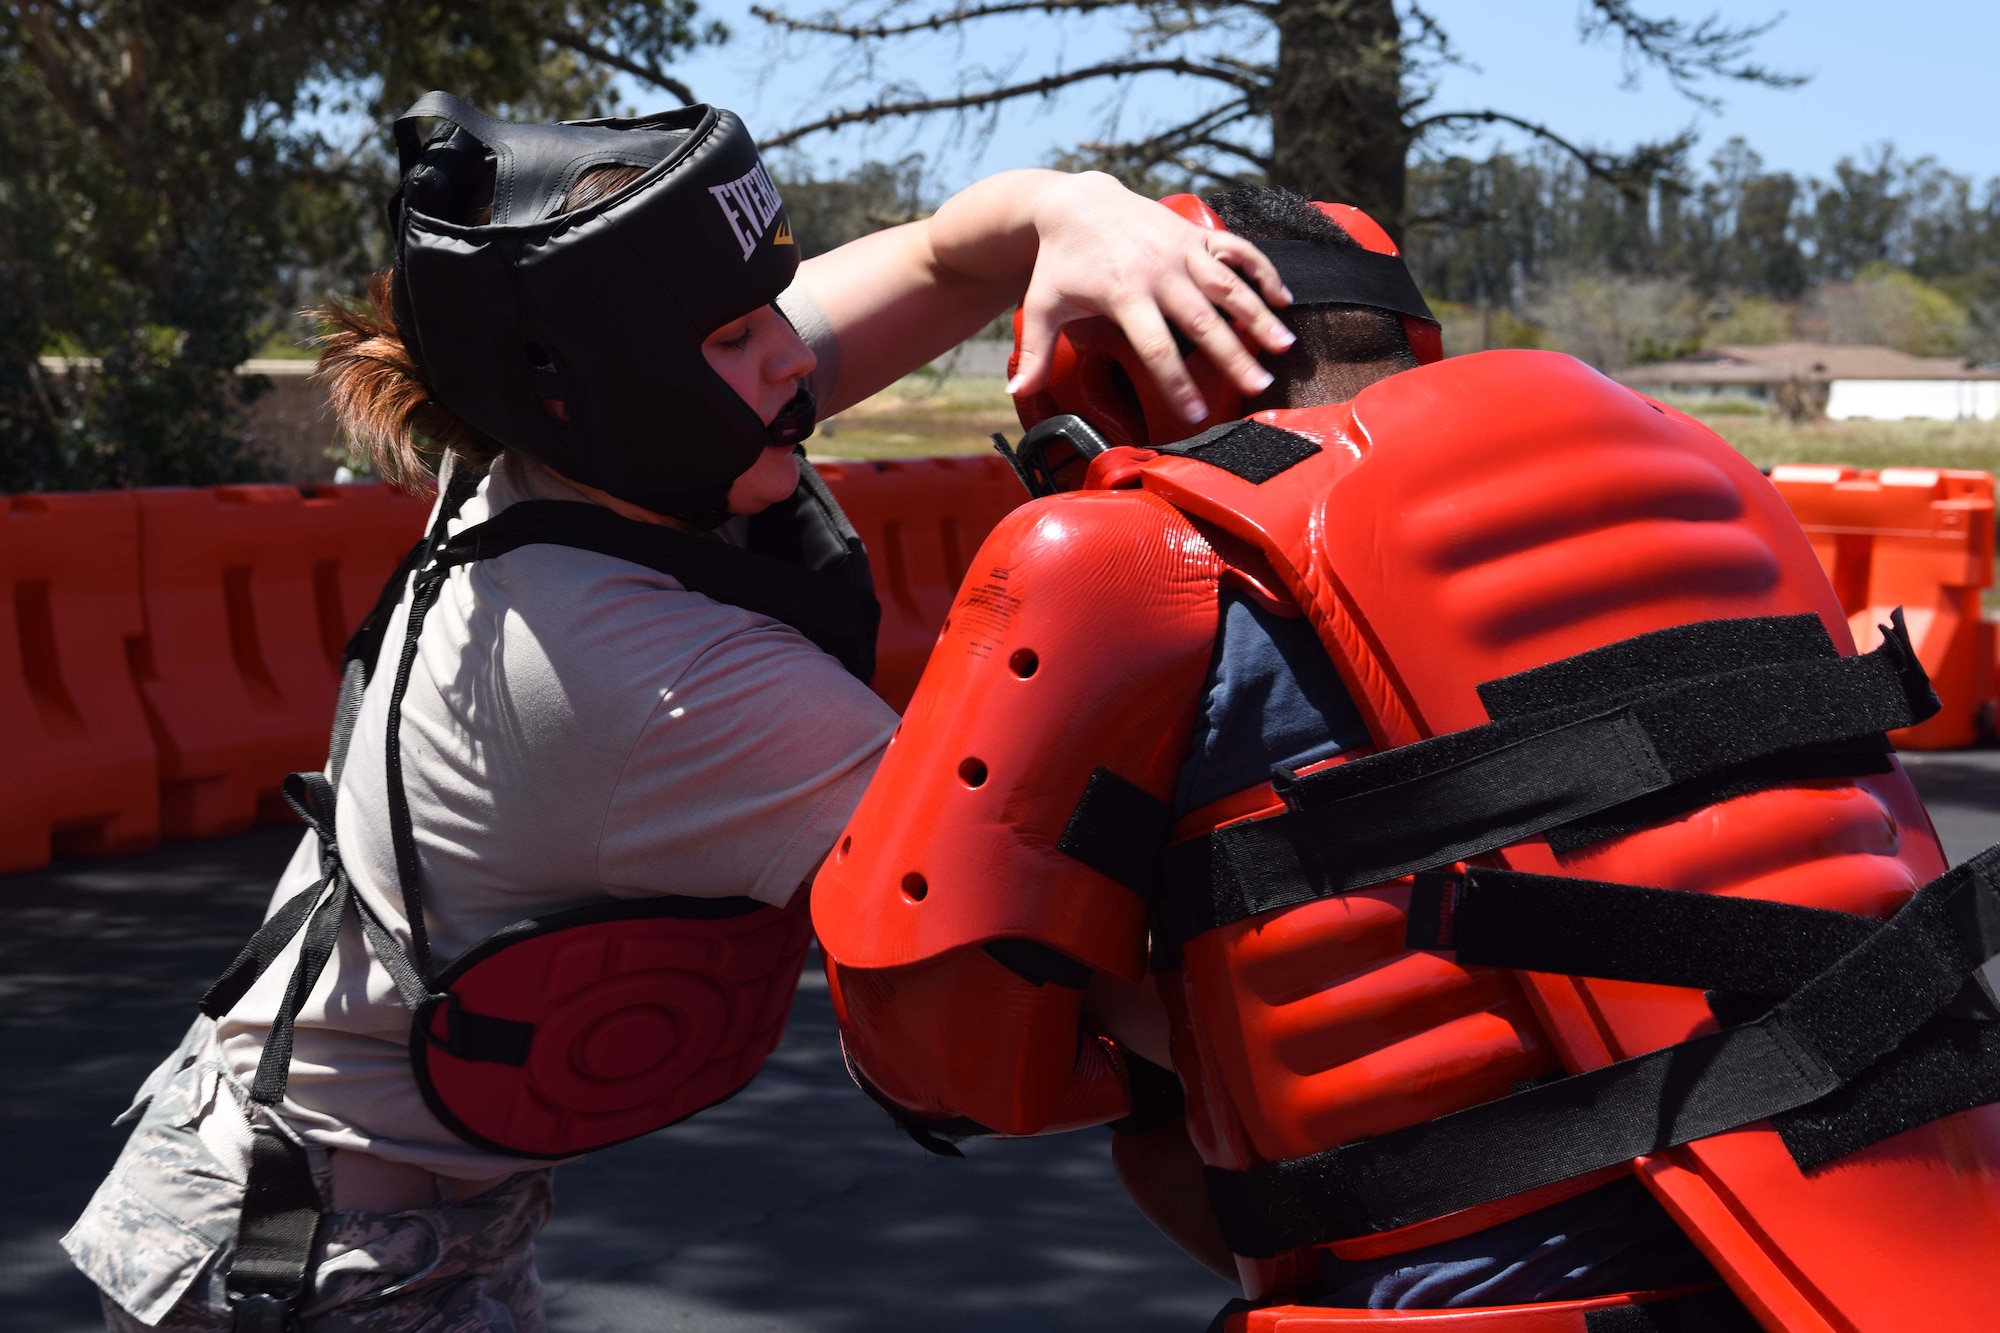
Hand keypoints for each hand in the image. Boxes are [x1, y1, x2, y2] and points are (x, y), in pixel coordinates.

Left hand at [1010, 172, 1294, 421]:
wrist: (1077, 202)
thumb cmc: (1060, 261)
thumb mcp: (1041, 305)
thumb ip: (1035, 352)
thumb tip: (1014, 392)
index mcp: (1124, 294)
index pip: (1156, 347)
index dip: (1177, 382)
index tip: (1195, 414)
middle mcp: (1159, 271)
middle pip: (1203, 321)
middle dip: (1233, 355)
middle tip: (1258, 387)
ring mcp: (1182, 250)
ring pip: (1229, 285)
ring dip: (1259, 315)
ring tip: (1285, 348)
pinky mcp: (1196, 234)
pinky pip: (1237, 251)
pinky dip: (1262, 272)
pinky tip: (1285, 299)